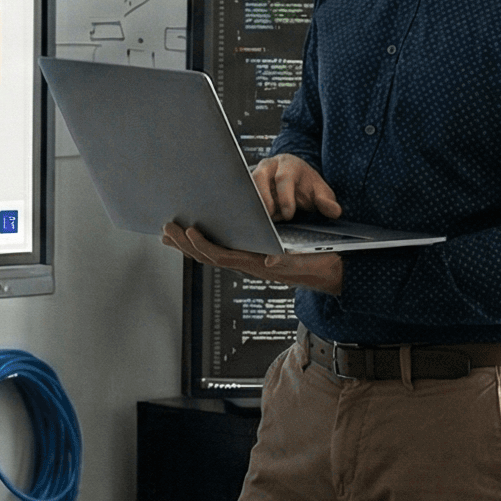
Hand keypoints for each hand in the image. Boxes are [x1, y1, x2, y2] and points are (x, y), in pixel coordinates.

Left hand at [161, 221, 344, 296]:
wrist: (334, 272)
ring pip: (211, 254)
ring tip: (170, 231)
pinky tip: (194, 233)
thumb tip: (269, 259)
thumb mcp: (311, 260)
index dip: (203, 245)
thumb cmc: (323, 264)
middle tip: (166, 228)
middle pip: (209, 256)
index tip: (189, 231)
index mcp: (259, 265)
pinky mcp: (251, 257)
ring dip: (189, 244)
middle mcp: (249, 265)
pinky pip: (221, 250)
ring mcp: (248, 262)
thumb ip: (290, 260)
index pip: (224, 257)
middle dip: (185, 243)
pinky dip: (204, 241)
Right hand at [251, 154, 341, 223]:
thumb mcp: (321, 191)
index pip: (284, 178)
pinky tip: (255, 218)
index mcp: (289, 165)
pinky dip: (248, 205)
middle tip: (270, 217)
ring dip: (254, 202)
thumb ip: (327, 201)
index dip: (285, 197)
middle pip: (259, 177)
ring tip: (263, 220)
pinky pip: (243, 192)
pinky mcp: (249, 183)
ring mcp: (256, 173)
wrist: (296, 178)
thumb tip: (335, 212)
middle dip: (264, 198)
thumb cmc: (307, 185)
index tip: (289, 215)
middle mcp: (270, 165)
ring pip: (248, 184)